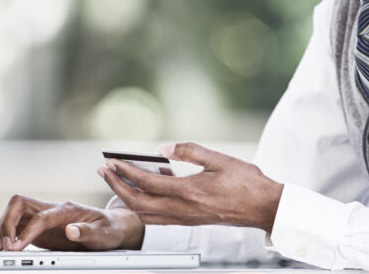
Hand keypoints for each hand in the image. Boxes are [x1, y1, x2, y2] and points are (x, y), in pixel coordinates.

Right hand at [0, 195, 144, 250]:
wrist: (112, 227)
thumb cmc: (109, 229)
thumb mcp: (104, 234)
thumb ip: (87, 232)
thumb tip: (71, 230)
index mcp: (68, 209)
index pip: (41, 216)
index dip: (27, 231)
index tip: (17, 247)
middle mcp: (53, 209)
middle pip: (20, 204)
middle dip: (7, 223)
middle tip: (5, 247)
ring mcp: (45, 217)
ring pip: (15, 212)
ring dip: (4, 228)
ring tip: (1, 249)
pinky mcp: (41, 227)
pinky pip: (18, 224)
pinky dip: (8, 234)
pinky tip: (6, 247)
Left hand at [98, 142, 282, 233]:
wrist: (264, 207)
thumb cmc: (246, 183)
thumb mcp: (219, 159)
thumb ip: (190, 151)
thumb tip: (164, 147)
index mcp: (189, 191)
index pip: (147, 183)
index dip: (125, 172)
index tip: (112, 161)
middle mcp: (183, 209)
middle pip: (138, 202)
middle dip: (117, 186)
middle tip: (104, 171)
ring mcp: (186, 218)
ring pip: (146, 213)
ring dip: (127, 197)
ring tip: (117, 181)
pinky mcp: (190, 220)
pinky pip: (159, 217)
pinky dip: (144, 205)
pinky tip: (146, 190)